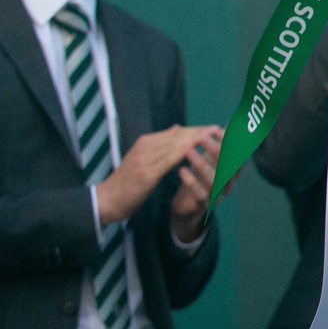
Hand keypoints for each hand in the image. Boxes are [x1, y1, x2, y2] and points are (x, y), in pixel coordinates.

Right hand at [96, 125, 219, 225]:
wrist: (106, 200)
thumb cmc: (127, 182)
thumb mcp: (143, 159)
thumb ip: (160, 144)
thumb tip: (177, 128)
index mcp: (146, 142)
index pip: (177, 132)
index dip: (196, 130)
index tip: (214, 128)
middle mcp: (146, 146)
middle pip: (179, 135)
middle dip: (201, 132)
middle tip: (220, 130)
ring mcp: (146, 159)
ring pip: (176, 144)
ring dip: (197, 139)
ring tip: (215, 137)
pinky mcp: (146, 173)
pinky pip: (170, 160)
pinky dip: (186, 153)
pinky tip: (198, 151)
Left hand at [168, 128, 224, 242]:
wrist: (185, 208)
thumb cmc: (199, 179)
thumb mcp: (209, 161)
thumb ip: (217, 146)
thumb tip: (227, 124)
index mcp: (232, 171)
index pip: (236, 154)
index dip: (229, 141)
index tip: (215, 129)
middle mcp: (228, 183)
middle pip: (227, 166)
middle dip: (215, 150)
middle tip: (201, 137)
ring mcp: (217, 195)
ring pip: (214, 179)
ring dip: (202, 163)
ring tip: (188, 151)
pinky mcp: (203, 206)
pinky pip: (200, 194)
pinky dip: (191, 181)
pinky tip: (182, 170)